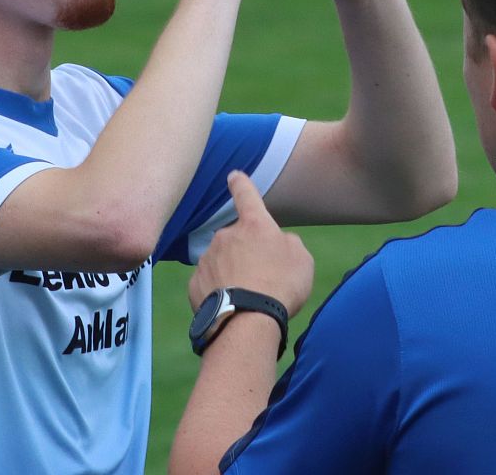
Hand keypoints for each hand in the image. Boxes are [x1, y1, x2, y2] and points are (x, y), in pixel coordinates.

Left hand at [189, 171, 313, 316]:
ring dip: (230, 273)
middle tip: (260, 277)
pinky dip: (217, 291)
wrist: (248, 320)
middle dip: (244, 252)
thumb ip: (287, 244)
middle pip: (235, 239)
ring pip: (220, 261)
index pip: (246, 195)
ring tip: (247, 297)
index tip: (234, 175)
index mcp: (253, 225)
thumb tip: (277, 242)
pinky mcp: (194, 283)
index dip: (241, 184)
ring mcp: (206, 259)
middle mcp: (225, 236)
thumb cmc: (281, 285)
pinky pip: (208, 283)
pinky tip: (231, 306)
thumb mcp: (301, 259)